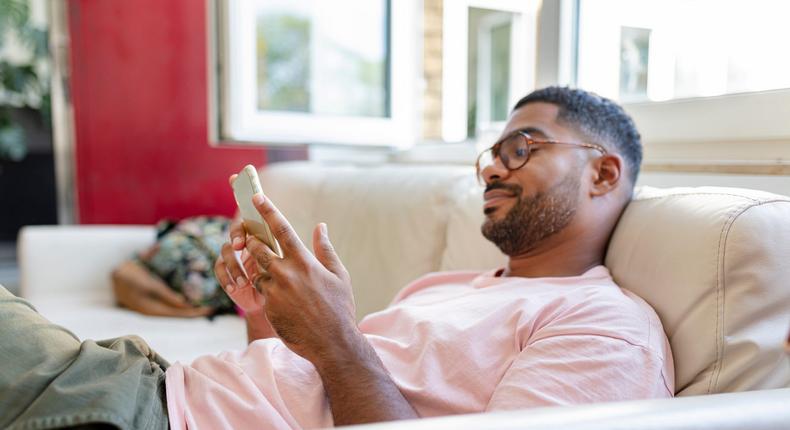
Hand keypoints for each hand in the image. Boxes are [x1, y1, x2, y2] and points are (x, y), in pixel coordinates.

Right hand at [112, 260, 213, 317]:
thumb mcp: (149, 285)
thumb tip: (184, 305)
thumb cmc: (130, 277)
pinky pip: (171, 304)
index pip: (178, 314)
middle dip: (195, 311)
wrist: (114, 273)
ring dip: (189, 308)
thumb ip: (166, 295)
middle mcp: (154, 310)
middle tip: (213, 309)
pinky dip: (181, 303)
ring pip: (175, 309)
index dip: (194, 313)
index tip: (209, 310)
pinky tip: (190, 301)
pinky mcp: (152, 299)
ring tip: (205, 306)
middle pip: (178, 313)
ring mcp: (152, 305)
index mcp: (152, 310)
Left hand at [221, 189, 356, 362]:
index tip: (257, 198)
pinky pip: (260, 290)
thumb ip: (325, 249)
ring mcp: (274, 290)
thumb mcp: (339, 275)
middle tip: (254, 238)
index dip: (268, 211)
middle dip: (254, 241)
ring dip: (260, 267)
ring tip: (275, 273)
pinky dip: (266, 287)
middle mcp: (286, 272)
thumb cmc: (339, 308)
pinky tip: (281, 297)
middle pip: (259, 247)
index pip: (282, 229)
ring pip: (256, 269)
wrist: (331, 342)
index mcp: (304, 261)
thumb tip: (321, 227)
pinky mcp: (268, 306)